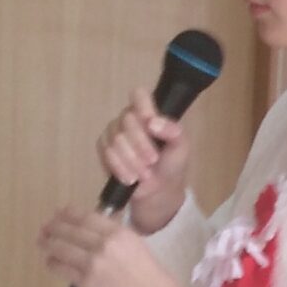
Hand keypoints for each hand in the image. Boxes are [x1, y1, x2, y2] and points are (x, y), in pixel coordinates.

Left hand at [38, 209, 188, 286]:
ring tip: (43, 243)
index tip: (60, 213)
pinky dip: (53, 264)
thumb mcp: (138, 248)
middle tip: (45, 228)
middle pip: (70, 229)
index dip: (68, 213)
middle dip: (53, 227)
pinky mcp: (86, 283)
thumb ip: (116, 239)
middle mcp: (105, 243)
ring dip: (49, 244)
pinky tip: (51, 262)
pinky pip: (62, 269)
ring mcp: (93, 263)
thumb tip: (94, 235)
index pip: (86, 217)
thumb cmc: (154, 281)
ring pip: (61, 247)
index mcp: (120, 233)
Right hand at [97, 89, 191, 236]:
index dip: (142, 107)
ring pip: (115, 138)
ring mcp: (114, 132)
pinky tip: (130, 178)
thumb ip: (174, 131)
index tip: (151, 125)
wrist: (158, 192)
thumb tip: (153, 122)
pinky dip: (119, 167)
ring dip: (131, 160)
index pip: (139, 94)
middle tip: (152, 161)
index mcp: (149, 112)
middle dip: (140, 144)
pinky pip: (105, 153)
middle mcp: (129, 118)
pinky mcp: (104, 149)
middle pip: (127, 120)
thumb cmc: (171, 165)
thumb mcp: (182, 149)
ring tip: (144, 175)